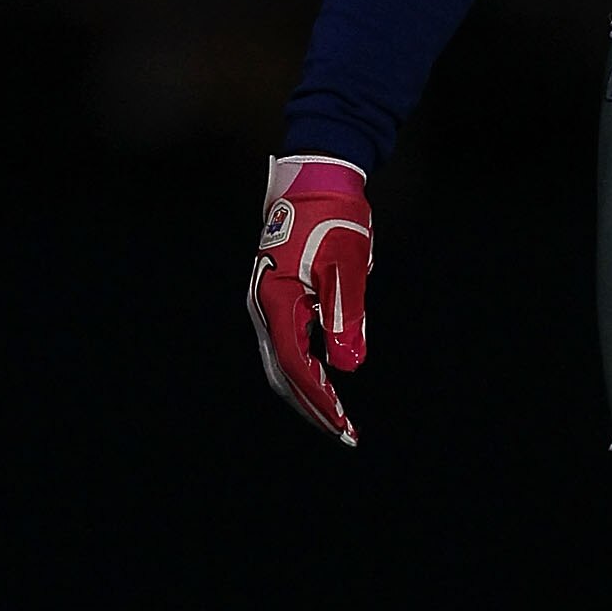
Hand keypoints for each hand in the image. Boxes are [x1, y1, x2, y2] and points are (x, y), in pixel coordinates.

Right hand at [247, 154, 371, 445]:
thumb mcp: (347, 266)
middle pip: (284, 374)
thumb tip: (347, 366)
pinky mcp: (277, 296)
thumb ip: (346, 315)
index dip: (322, 400)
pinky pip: (288, 343)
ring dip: (309, 391)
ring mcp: (266, 303)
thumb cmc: (335, 217)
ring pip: (283, 362)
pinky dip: (306, 368)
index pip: (298, 367)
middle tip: (344, 434)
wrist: (316, 177)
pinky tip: (328, 379)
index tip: (345, 426)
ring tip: (338, 416)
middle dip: (313, 406)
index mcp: (277, 303)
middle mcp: (264, 308)